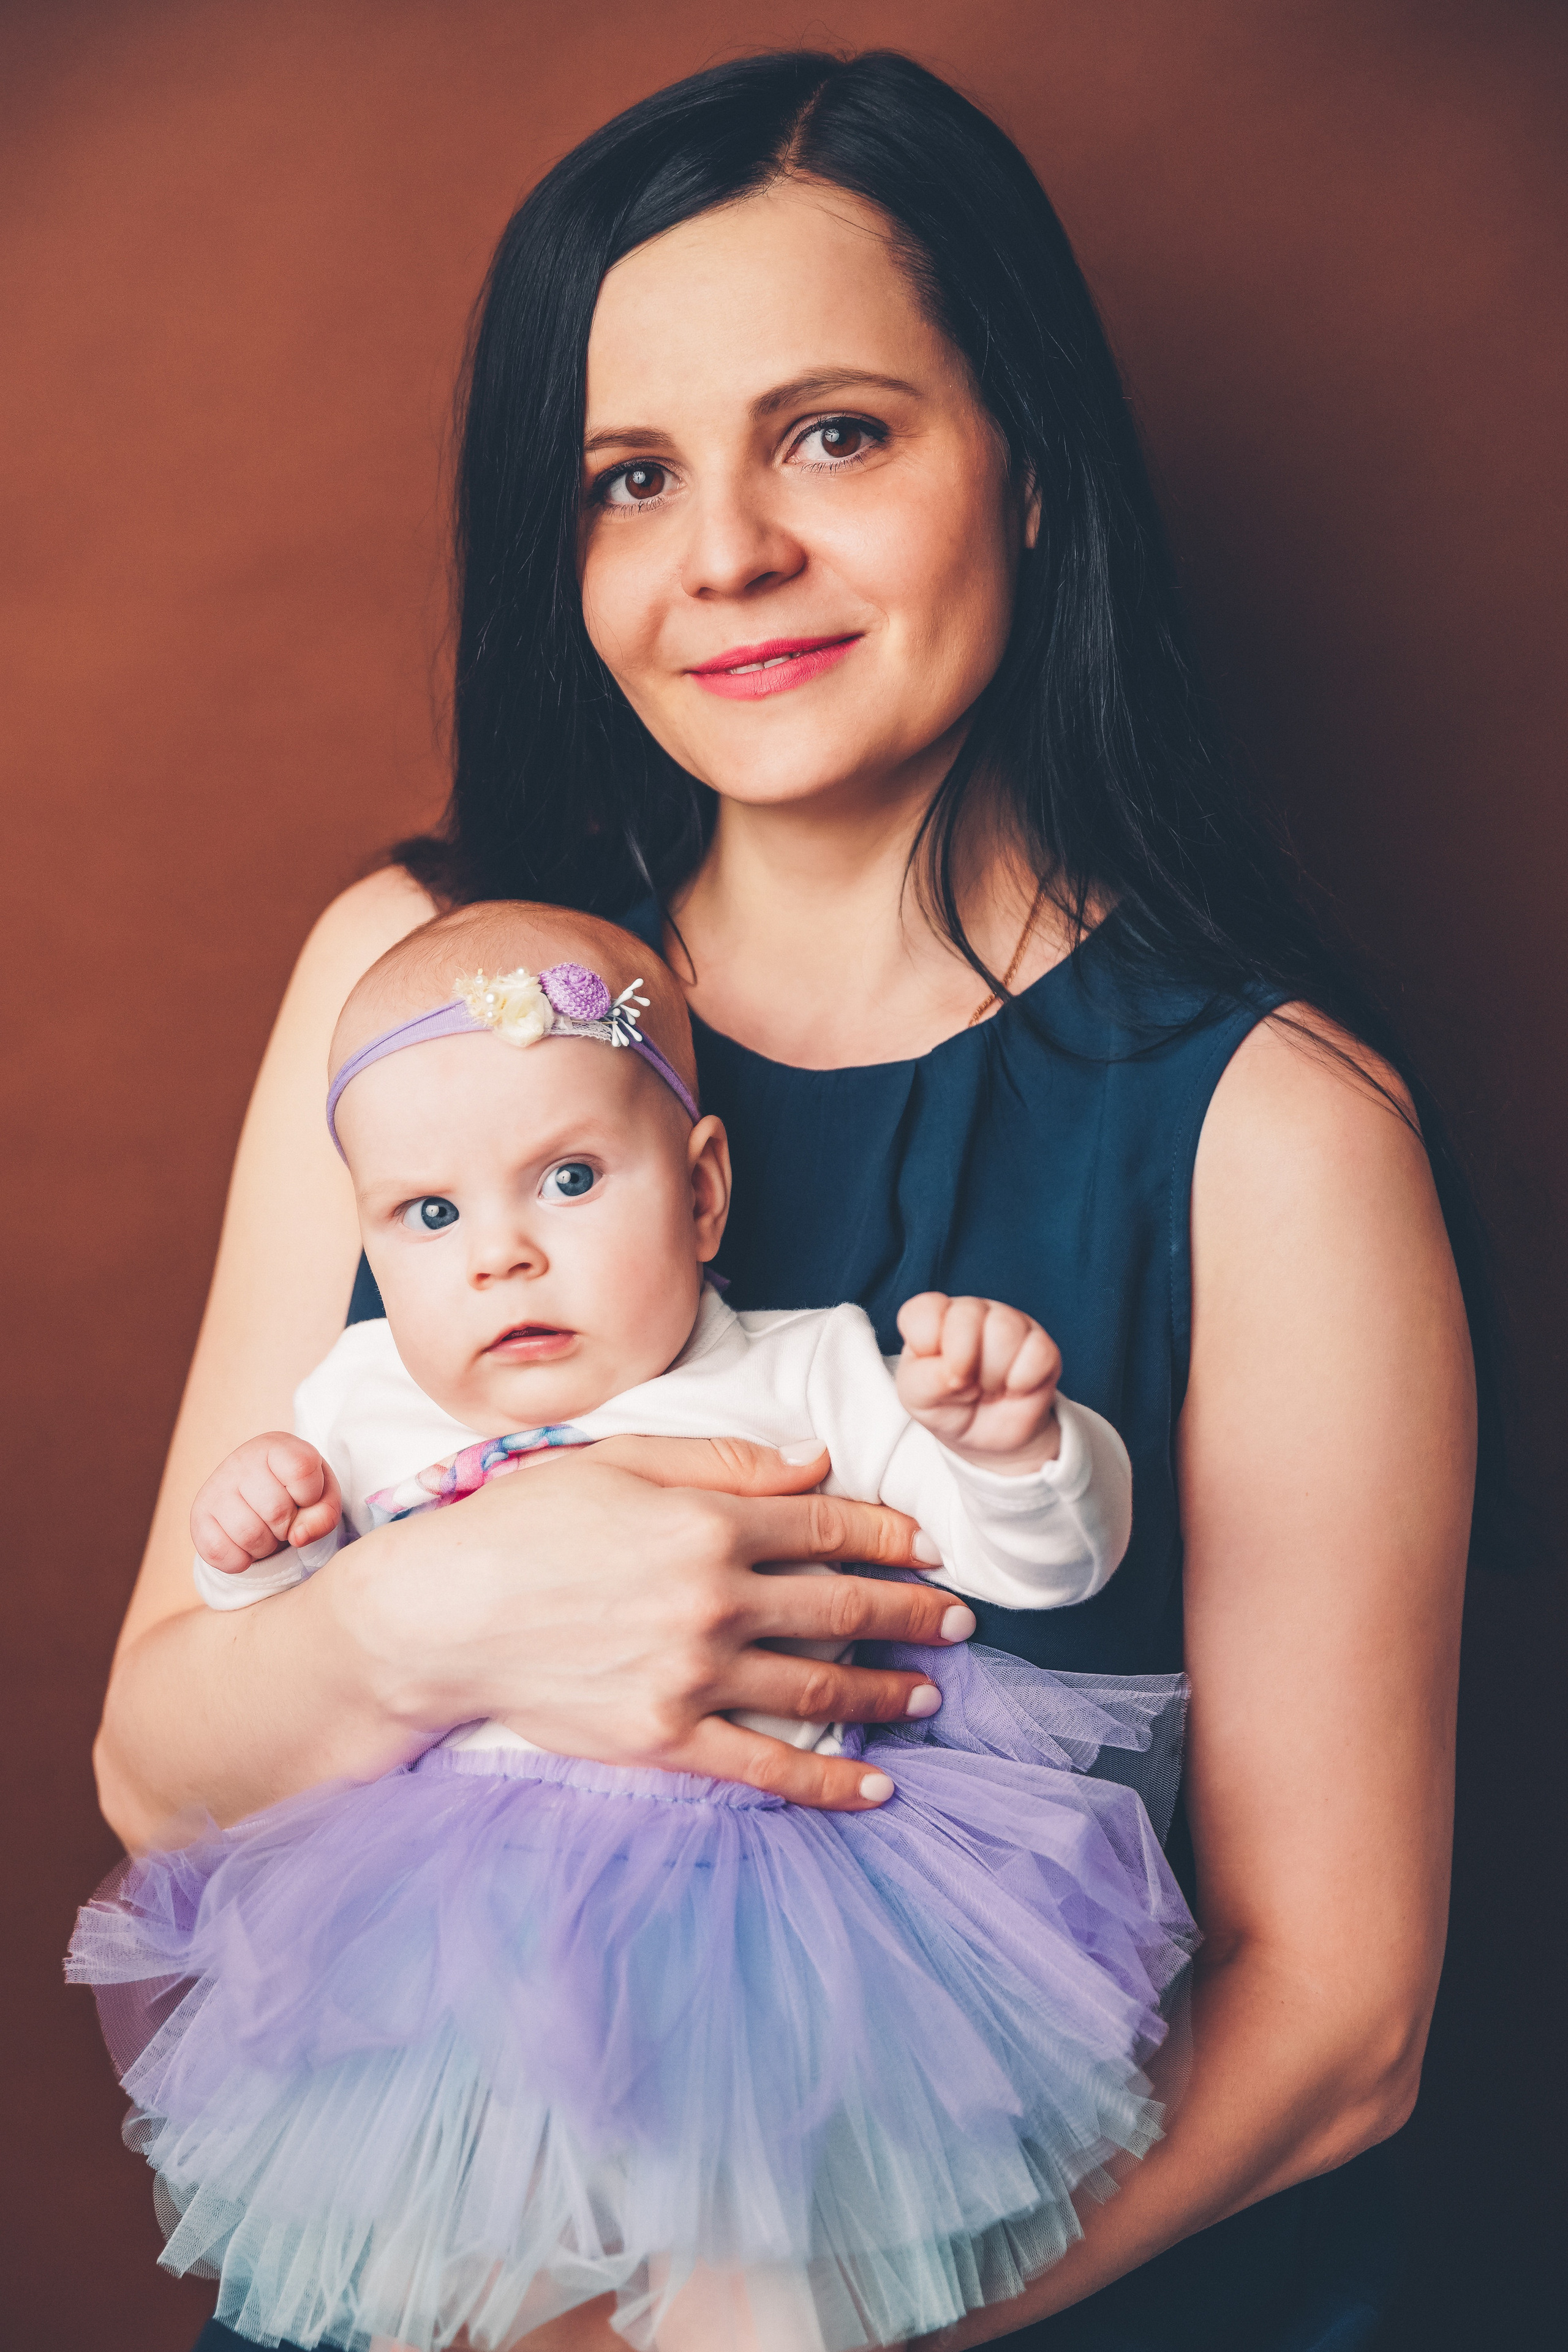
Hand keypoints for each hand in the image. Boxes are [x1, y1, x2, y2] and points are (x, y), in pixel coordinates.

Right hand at [190, 1433, 342, 1571]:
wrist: (257, 1495)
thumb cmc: (295, 1491)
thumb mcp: (322, 1496)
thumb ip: (324, 1514)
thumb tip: (298, 1537)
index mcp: (275, 1446)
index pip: (302, 1469)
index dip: (311, 1493)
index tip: (305, 1495)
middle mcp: (240, 1461)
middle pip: (277, 1511)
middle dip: (288, 1527)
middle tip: (283, 1519)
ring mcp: (215, 1487)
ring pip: (249, 1536)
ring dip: (266, 1546)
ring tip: (266, 1531)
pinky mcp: (198, 1515)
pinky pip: (219, 1552)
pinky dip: (240, 1560)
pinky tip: (245, 1545)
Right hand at [335, 1435, 975, 1811]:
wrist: (439, 1616)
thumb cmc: (521, 1525)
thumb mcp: (620, 1461)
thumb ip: (724, 1462)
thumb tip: (812, 1464)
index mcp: (707, 1522)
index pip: (827, 1526)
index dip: (888, 1536)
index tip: (928, 1547)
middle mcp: (714, 1599)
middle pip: (842, 1605)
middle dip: (912, 1611)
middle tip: (958, 1618)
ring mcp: (693, 1675)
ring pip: (819, 1686)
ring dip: (887, 1689)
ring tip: (930, 1693)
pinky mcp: (666, 1737)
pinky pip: (766, 1766)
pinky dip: (829, 1781)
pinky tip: (876, 1786)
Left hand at [895, 1291, 1062, 1470]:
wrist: (988, 1438)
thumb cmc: (947, 1406)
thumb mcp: (919, 1399)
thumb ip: (923, 1380)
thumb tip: (951, 1371)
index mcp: (934, 1318)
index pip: (923, 1309)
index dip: (925, 1344)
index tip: (933, 1372)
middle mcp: (971, 1312)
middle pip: (967, 1314)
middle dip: (962, 1362)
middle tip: (965, 1384)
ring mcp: (1010, 1323)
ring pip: (1005, 1330)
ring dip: (993, 1374)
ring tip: (989, 1387)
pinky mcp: (1041, 1345)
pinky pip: (1038, 1351)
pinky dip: (1022, 1381)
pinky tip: (1014, 1388)